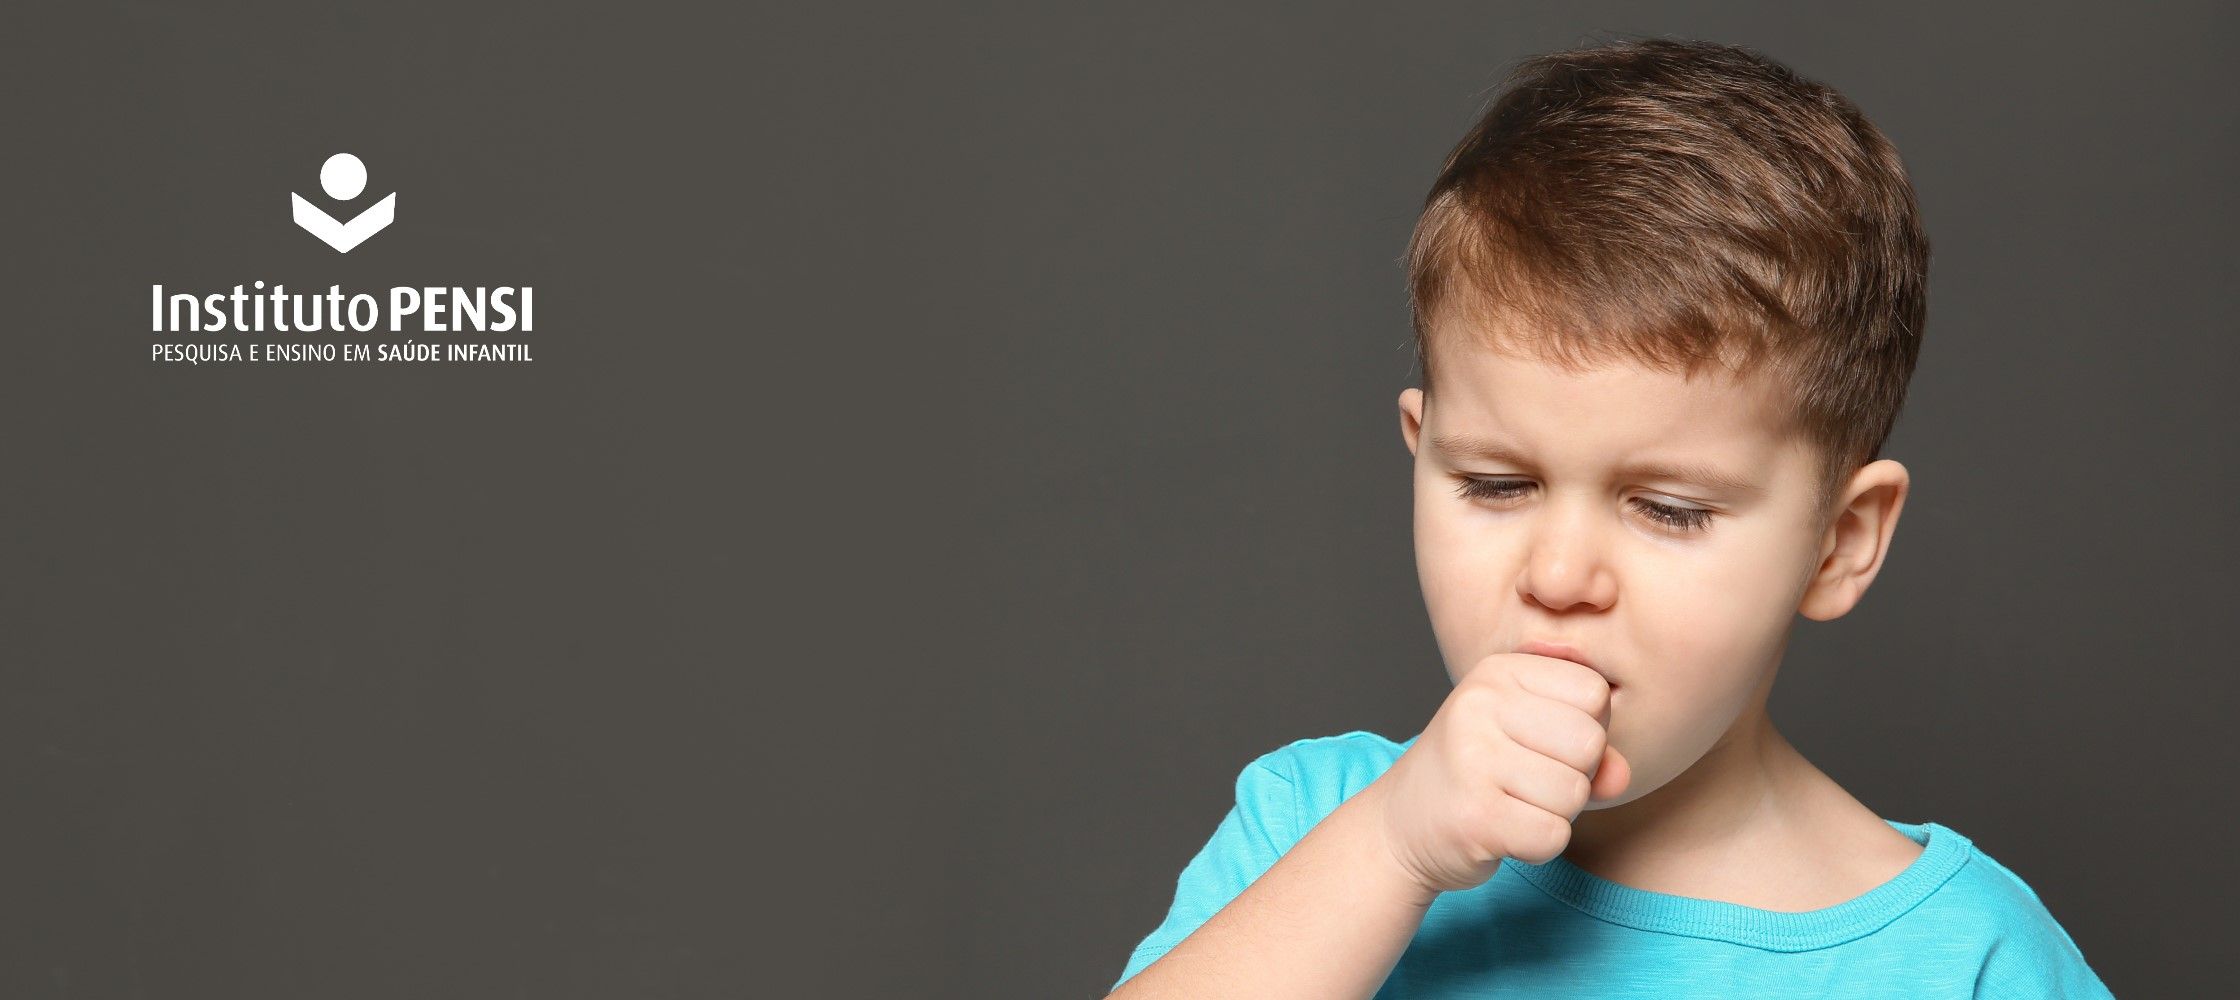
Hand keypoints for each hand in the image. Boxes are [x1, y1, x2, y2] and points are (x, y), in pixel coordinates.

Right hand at [1369, 652, 1630, 895]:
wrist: (1401, 824)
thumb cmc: (1478, 776)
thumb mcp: (1530, 740)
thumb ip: (1588, 749)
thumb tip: (1620, 777)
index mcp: (1497, 672)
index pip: (1593, 692)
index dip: (1585, 728)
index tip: (1541, 744)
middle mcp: (1479, 704)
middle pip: (1590, 743)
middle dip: (1573, 774)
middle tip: (1525, 781)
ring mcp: (1471, 759)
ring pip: (1575, 793)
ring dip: (1554, 813)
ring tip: (1510, 805)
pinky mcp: (1474, 815)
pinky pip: (1552, 835)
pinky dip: (1537, 846)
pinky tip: (1503, 833)